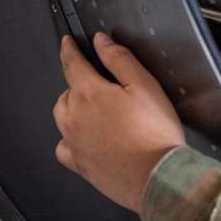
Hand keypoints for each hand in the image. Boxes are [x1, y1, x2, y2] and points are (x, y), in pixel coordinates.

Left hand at [53, 33, 185, 211]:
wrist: (157, 177)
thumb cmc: (155, 135)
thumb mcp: (145, 85)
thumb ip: (119, 59)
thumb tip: (101, 42)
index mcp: (89, 94)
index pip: (71, 63)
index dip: (69, 49)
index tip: (68, 43)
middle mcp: (74, 117)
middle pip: (67, 91)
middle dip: (80, 84)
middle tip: (102, 87)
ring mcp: (73, 142)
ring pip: (62, 116)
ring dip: (74, 108)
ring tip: (97, 112)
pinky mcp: (78, 164)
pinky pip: (63, 146)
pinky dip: (70, 138)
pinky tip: (86, 138)